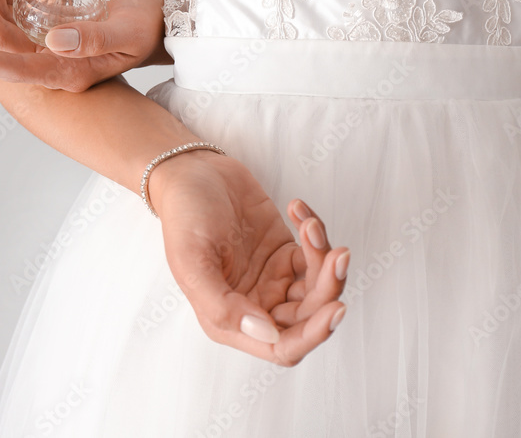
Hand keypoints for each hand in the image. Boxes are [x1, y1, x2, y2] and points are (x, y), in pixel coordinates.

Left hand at [0, 0, 166, 91]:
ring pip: (6, 14)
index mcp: (65, 70)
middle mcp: (50, 58)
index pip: (14, 66)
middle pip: (0, 33)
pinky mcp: (53, 22)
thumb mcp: (128, 35)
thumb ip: (94, 40)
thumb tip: (53, 40)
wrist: (166, 23)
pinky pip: (20, 2)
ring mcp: (49, 41)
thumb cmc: (153, 31)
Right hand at [149, 151, 349, 366]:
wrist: (191, 173)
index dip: (312, 335)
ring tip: (311, 226)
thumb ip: (222, 306)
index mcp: (229, 319)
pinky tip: (297, 210)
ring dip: (324, 259)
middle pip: (308, 317)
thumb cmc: (184, 216)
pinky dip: (316, 234)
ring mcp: (273, 279)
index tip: (334, 309)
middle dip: (328, 288)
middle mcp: (255, 304)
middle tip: (336, 256)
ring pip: (318, 287)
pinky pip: (314, 255)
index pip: (281, 346)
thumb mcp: (192, 262)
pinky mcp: (285, 253)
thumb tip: (266, 335)